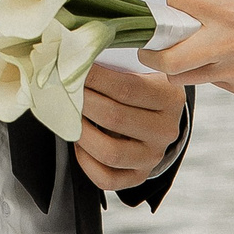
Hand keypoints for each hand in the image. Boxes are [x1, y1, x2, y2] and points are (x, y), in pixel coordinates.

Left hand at [74, 62, 183, 191]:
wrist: (158, 117)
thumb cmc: (142, 85)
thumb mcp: (142, 69)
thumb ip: (118, 61)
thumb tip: (79, 55)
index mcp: (169, 97)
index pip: (127, 88)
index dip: (95, 78)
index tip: (74, 67)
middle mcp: (165, 130)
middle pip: (115, 118)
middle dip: (83, 101)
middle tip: (64, 88)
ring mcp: (153, 156)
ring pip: (110, 152)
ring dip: (81, 131)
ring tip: (69, 115)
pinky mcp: (139, 176)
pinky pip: (106, 178)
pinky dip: (86, 161)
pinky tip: (79, 142)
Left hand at [142, 0, 233, 97]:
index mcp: (230, 13)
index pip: (176, 3)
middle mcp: (227, 45)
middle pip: (166, 58)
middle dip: (149, 51)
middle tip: (150, 43)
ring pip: (183, 77)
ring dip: (175, 65)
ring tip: (185, 50)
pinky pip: (212, 81)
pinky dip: (209, 70)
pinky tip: (228, 57)